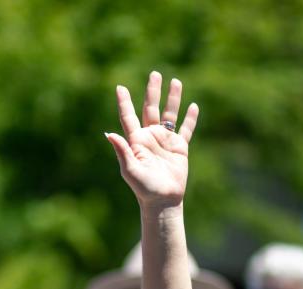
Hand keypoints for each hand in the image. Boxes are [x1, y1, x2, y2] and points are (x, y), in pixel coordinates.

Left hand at [105, 71, 198, 209]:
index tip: (120, 87)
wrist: (163, 200)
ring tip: (176, 81)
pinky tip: (193, 106)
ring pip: (170, 115)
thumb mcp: (131, 170)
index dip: (124, 102)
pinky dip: (190, 118)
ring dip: (173, 99)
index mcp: (136, 141)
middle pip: (151, 109)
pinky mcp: (180, 148)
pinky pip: (186, 129)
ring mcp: (165, 141)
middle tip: (154, 74)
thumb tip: (109, 134)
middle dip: (153, 91)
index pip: (129, 117)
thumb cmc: (144, 188)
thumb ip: (122, 151)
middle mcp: (150, 137)